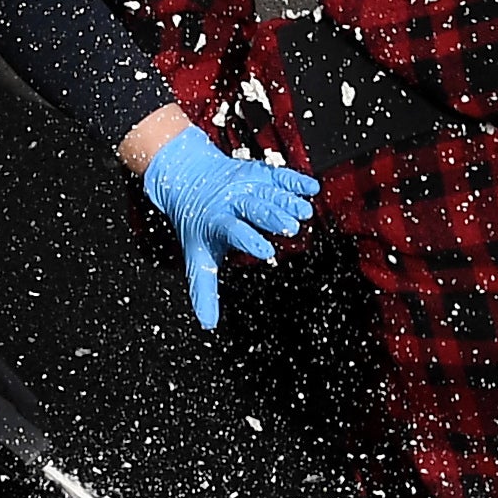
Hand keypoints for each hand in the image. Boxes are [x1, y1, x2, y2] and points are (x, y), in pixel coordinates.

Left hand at [138, 123, 320, 330]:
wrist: (188, 176)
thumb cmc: (198, 222)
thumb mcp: (197, 256)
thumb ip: (204, 290)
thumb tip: (208, 323)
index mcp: (216, 223)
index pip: (233, 231)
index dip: (248, 240)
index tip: (264, 250)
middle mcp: (233, 202)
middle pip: (254, 208)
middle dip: (272, 216)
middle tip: (289, 226)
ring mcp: (247, 186)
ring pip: (269, 192)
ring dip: (287, 201)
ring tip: (303, 211)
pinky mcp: (260, 174)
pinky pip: (279, 176)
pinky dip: (295, 181)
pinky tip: (310, 189)